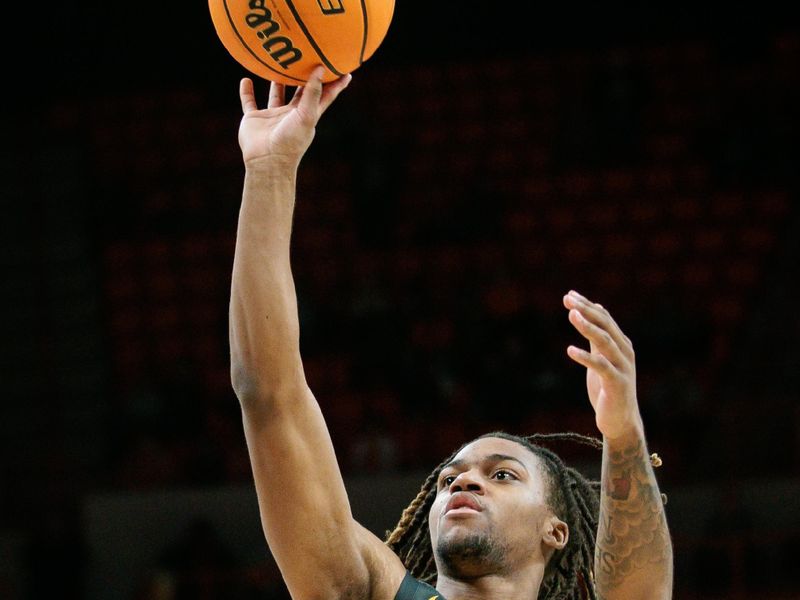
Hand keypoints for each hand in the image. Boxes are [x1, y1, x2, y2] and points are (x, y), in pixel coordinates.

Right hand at [238, 66, 351, 167]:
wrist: (267, 161)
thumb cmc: (290, 141)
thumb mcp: (306, 115)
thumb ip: (313, 93)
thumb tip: (321, 69)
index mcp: (308, 115)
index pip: (325, 95)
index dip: (335, 83)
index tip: (344, 68)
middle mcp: (292, 114)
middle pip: (301, 92)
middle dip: (305, 77)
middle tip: (308, 57)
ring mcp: (273, 117)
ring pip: (276, 94)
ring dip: (277, 82)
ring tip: (277, 63)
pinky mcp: (255, 119)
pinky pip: (249, 102)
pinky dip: (247, 92)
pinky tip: (246, 79)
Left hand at [563, 290, 642, 440]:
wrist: (620, 421)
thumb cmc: (609, 388)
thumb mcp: (602, 358)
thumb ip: (599, 336)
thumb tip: (594, 310)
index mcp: (621, 344)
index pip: (604, 318)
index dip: (587, 305)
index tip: (569, 295)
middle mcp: (624, 352)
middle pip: (605, 325)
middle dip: (586, 310)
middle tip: (568, 299)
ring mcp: (622, 367)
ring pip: (604, 341)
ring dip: (587, 327)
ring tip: (571, 315)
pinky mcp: (616, 383)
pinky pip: (600, 366)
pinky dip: (586, 357)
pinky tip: (570, 350)